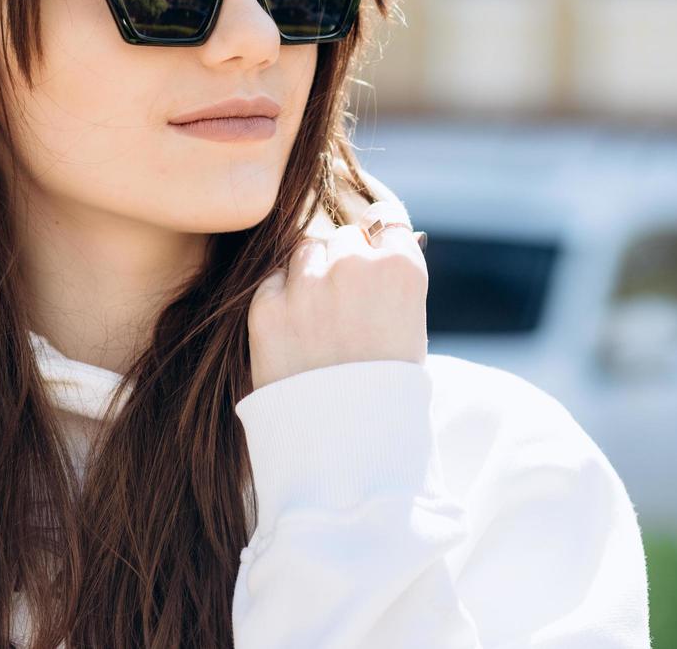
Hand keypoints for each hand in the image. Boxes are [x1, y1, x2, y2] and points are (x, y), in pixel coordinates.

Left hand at [246, 198, 427, 392]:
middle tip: (342, 308)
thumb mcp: (410, 328)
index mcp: (401, 269)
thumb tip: (372, 240)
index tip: (369, 257)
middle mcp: (355, 266)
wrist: (347, 452)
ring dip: (308, 276)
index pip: (385, 222)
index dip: (376, 241)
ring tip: (317, 325)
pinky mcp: (266, 309)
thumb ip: (390, 280)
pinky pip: (271, 283)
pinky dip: (279, 301)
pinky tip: (294, 336)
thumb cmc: (387, 393)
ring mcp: (308, 286)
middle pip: (342, 237)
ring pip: (304, 252)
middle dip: (341, 263)